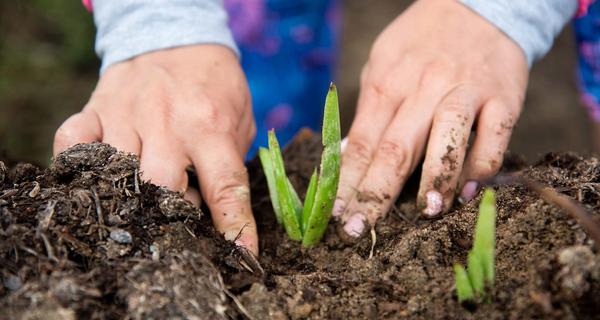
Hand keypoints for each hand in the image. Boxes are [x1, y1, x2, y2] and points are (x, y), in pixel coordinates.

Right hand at [54, 45, 258, 253]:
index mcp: (211, 127)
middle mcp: (167, 122)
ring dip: (128, 195)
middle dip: (170, 214)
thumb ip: (229, 161)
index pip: (226, 187)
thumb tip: (214, 215)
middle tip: (176, 217)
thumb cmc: (214, 86)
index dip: (234, 227)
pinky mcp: (97, 107)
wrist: (177, 36)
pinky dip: (77, 165)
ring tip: (139, 197)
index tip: (241, 255)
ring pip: (115, 172)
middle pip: (160, 187)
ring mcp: (126, 113)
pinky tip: (96, 174)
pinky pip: (72, 144)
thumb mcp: (239, 118)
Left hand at [335, 0, 527, 236]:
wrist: (478, 5)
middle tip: (359, 230)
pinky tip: (468, 193)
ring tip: (423, 212)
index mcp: (387, 83)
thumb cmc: (420, 44)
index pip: (363, 142)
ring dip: (434, 180)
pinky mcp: (503, 97)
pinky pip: (493, 138)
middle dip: (375, 194)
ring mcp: (465, 91)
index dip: (348, 182)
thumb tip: (350, 158)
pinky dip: (481, 168)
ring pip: (446, 140)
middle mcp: (424, 87)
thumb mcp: (381, 65)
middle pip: (396, 148)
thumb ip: (369, 112)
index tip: (336, 215)